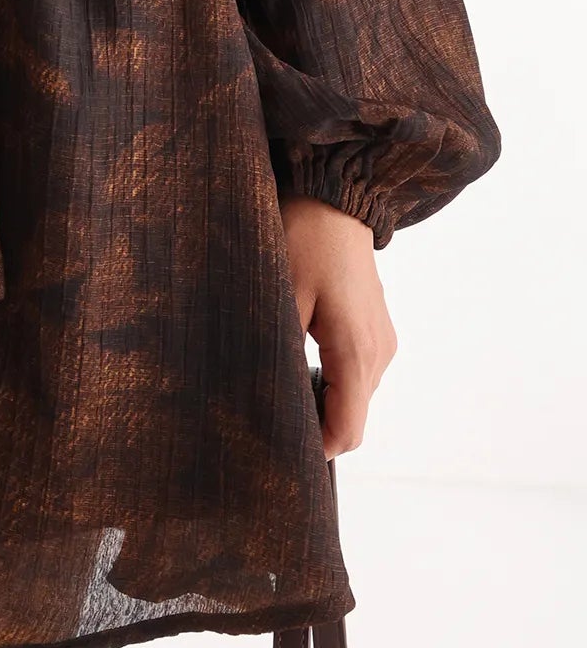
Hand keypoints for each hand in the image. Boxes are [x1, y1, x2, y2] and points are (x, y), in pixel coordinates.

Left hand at [279, 194, 397, 457]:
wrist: (333, 195)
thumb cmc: (301, 238)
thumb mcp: (279, 296)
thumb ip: (278, 352)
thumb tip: (266, 398)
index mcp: (355, 351)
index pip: (347, 431)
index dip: (316, 450)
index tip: (278, 451)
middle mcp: (378, 352)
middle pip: (352, 417)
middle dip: (315, 426)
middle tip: (266, 420)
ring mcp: (382, 339)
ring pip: (354, 395)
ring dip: (322, 400)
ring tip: (276, 389)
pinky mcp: (376, 326)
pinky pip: (356, 370)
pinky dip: (331, 379)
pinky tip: (296, 361)